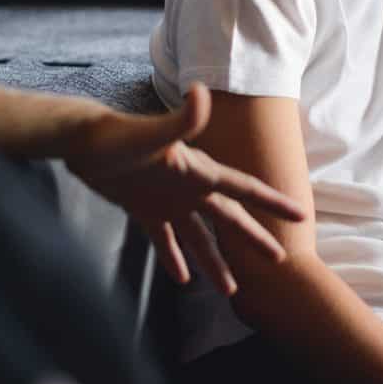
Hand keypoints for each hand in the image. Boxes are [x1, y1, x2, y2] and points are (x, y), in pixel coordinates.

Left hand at [65, 82, 304, 294]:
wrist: (82, 142)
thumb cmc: (117, 136)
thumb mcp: (153, 133)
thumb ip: (181, 118)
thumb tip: (202, 93)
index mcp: (199, 172)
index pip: (244, 189)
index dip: (272, 202)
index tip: (300, 216)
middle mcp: (189, 188)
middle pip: (229, 218)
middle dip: (254, 239)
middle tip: (279, 261)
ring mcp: (167, 200)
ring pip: (199, 237)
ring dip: (215, 262)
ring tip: (230, 290)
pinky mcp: (144, 209)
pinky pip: (164, 240)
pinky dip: (174, 258)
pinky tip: (182, 278)